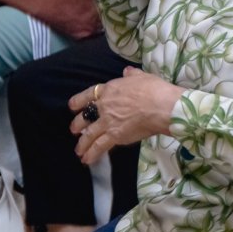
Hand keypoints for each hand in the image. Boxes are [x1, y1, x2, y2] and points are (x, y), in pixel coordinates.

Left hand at [69, 67, 184, 164]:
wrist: (160, 106)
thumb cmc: (154, 89)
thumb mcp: (142, 76)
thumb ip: (132, 74)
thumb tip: (127, 71)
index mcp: (110, 89)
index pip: (89, 94)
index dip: (78, 101)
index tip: (72, 106)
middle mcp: (104, 106)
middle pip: (85, 116)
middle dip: (78, 125)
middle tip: (74, 130)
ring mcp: (108, 122)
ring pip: (90, 134)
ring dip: (83, 144)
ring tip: (78, 151)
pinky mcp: (114, 136)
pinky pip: (99, 146)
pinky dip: (92, 154)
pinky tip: (87, 160)